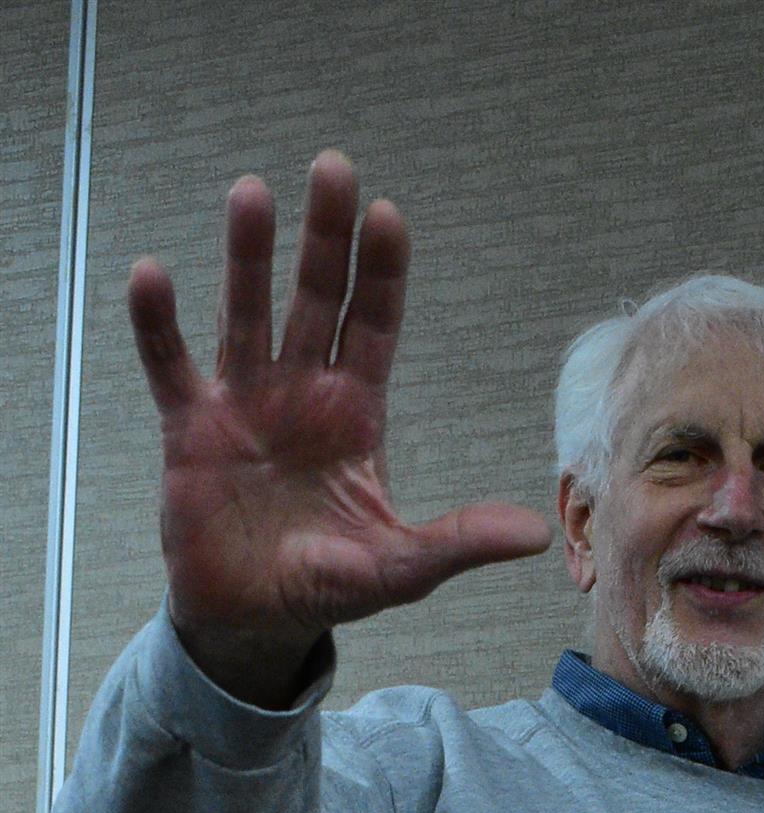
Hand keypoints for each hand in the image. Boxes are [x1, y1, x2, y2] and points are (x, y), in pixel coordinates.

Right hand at [127, 149, 553, 677]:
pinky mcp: (189, 430)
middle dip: (325, 237)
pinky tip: (153, 275)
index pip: (374, 327)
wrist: (253, 620)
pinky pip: (170, 366)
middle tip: (333, 167)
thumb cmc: (328, 586)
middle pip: (315, 299)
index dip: (381, 273)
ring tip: (251, 194)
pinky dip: (158, 324)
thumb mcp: (401, 568)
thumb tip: (536, 534)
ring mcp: (243, 404)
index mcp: (355, 413)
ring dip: (247, 257)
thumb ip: (458, 542)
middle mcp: (300, 392)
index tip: (388, 217)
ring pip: (245, 314)